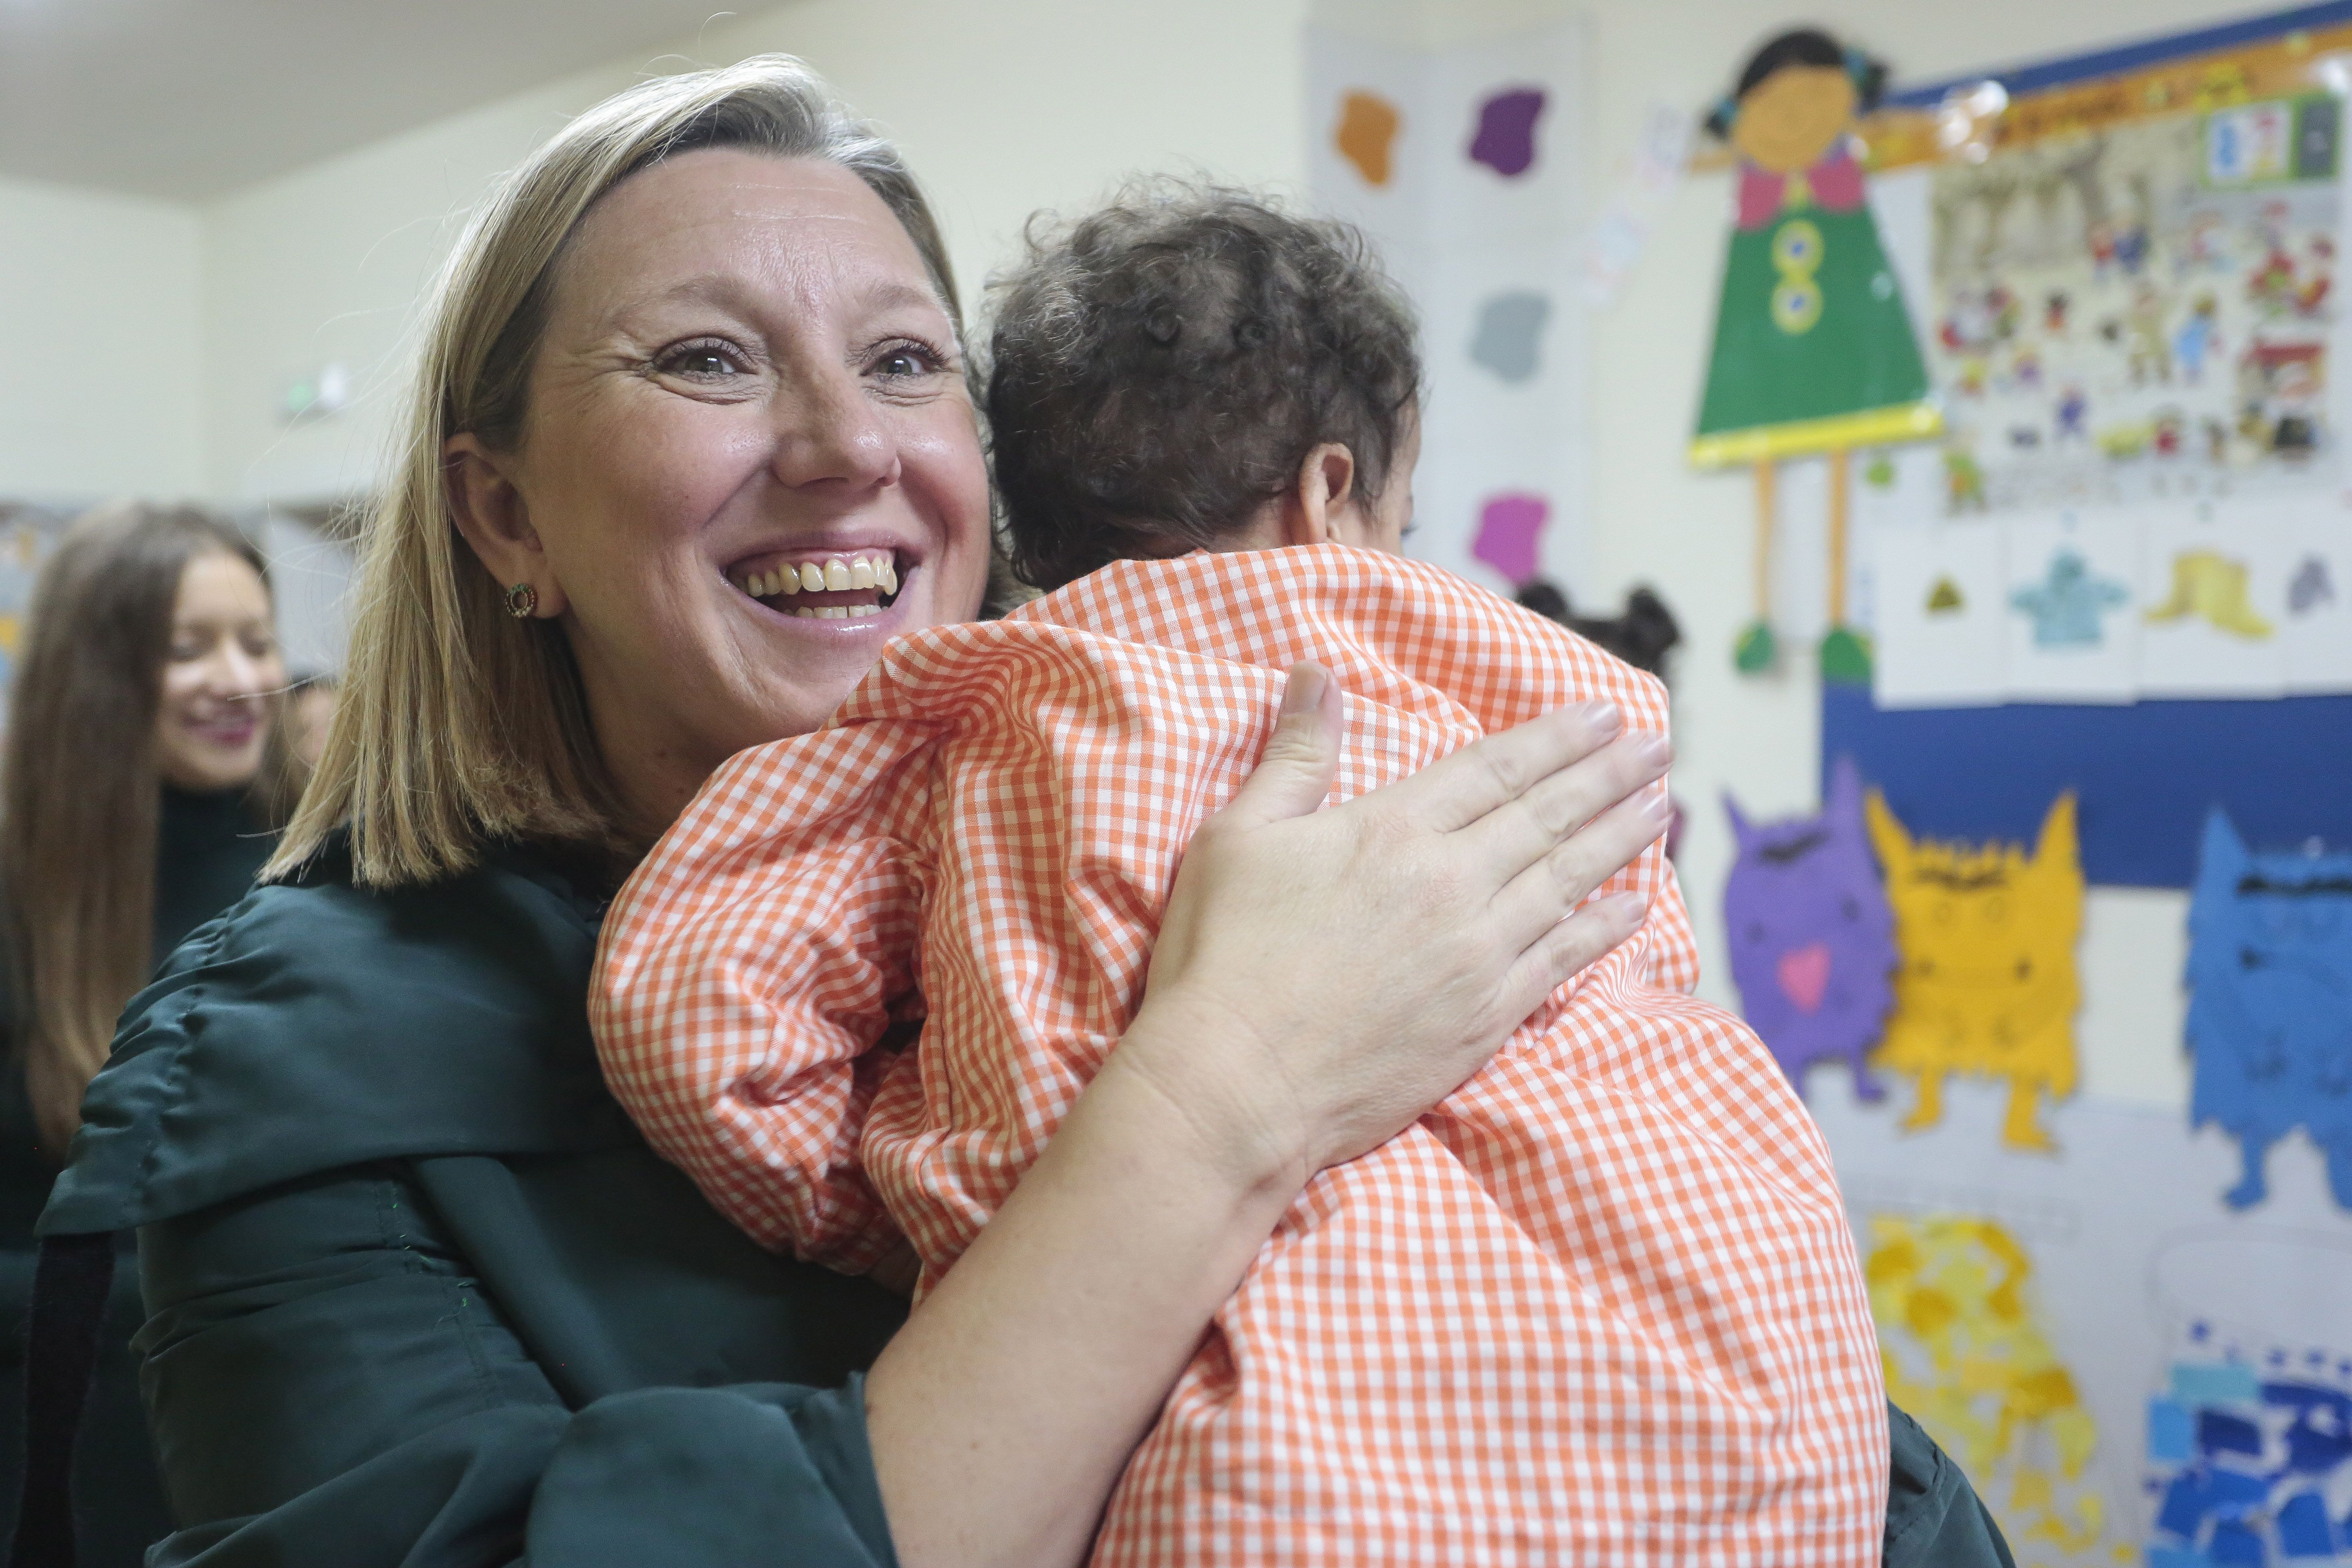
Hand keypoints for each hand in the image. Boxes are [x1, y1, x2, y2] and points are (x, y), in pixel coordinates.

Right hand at [1117, 661, 1673, 1194]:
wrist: (1237, 1085)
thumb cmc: (1222, 958)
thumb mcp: (1236, 837)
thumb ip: (1293, 756)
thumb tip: (1316, 674)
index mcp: (1393, 829)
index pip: (1495, 767)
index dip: (1556, 737)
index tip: (1604, 713)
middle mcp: (1450, 883)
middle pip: (1548, 815)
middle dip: (1609, 775)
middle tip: (1658, 746)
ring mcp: (1477, 954)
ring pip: (1569, 880)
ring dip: (1621, 838)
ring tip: (1662, 804)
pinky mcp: (1486, 1019)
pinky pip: (1565, 961)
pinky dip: (1606, 930)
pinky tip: (1636, 907)